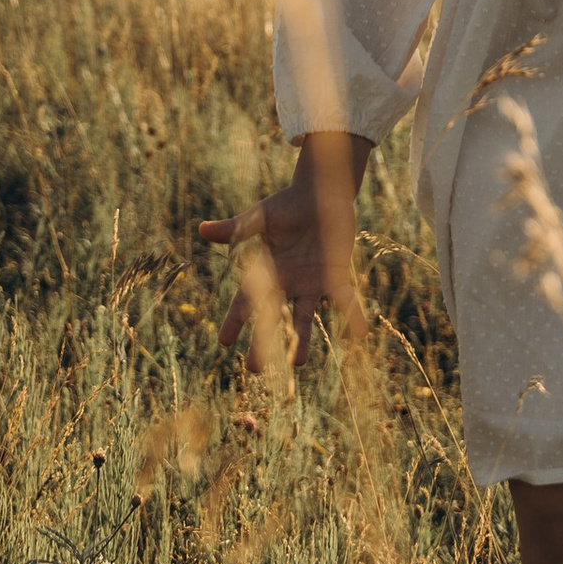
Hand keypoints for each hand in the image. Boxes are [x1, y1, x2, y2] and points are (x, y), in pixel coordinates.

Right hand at [198, 133, 370, 367]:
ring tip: (297, 363)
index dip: (235, 320)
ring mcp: (311, 283)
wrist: (321, 194)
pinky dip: (352, 315)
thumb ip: (235, 228)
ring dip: (302, 340)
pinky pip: (344, 299)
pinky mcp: (335, 276)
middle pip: (272, 317)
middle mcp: (286, 284)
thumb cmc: (287, 206)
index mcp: (264, 272)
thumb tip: (202, 229)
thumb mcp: (259, 217)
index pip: (246, 300)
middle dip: (263, 342)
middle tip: (255, 369)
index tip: (224, 342)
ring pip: (304, 317)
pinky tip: (360, 334)